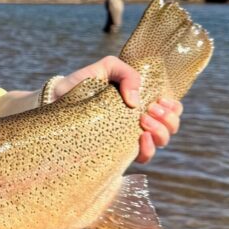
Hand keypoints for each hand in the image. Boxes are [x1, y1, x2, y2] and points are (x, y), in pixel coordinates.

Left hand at [53, 56, 182, 164]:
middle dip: (168, 119)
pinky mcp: (117, 153)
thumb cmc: (80, 84)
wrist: (55, 101)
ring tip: (143, 121)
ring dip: (161, 131)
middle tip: (149, 110)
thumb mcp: (105, 69)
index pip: (170, 109)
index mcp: (139, 103)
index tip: (159, 101)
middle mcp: (137, 122)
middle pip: (171, 127)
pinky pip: (143, 158)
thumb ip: (125, 73)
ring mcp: (128, 139)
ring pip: (161, 143)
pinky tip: (140, 138)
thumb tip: (135, 101)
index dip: (173, 107)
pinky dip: (148, 149)